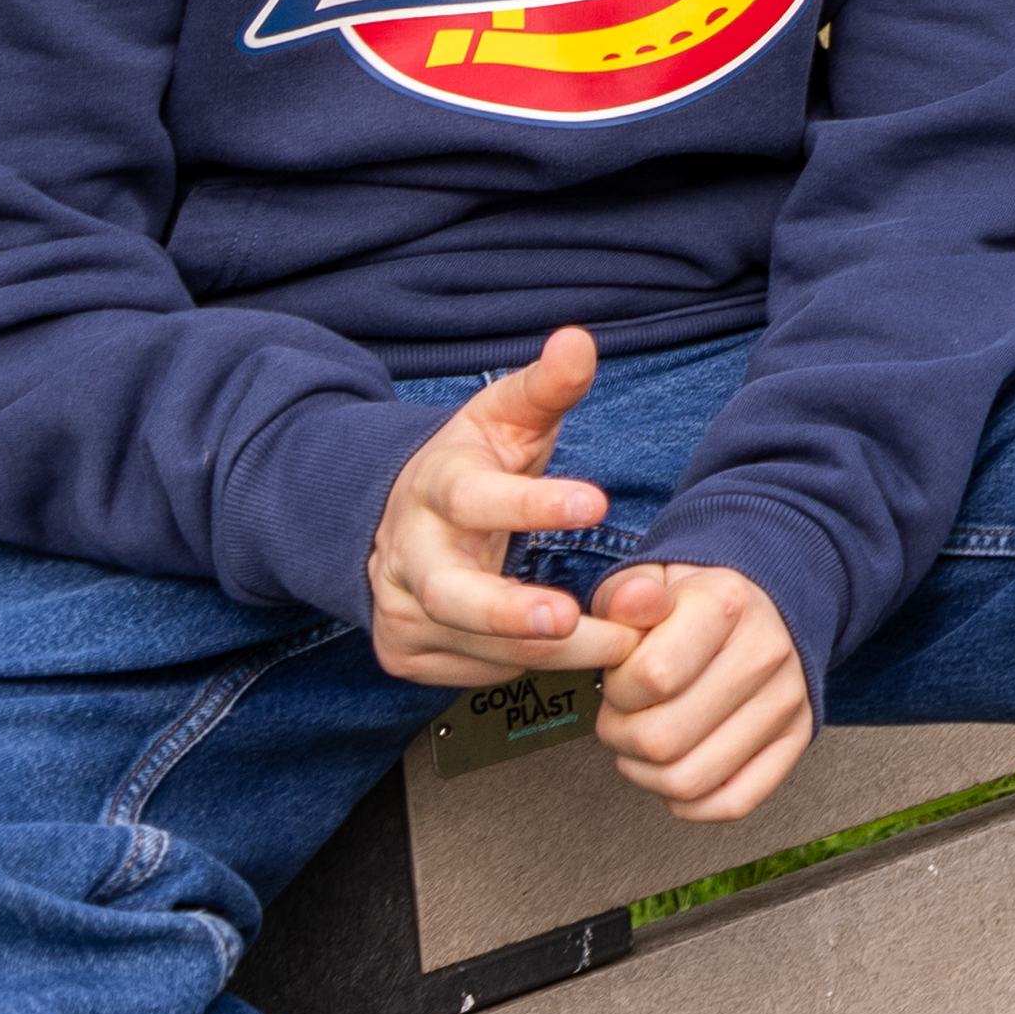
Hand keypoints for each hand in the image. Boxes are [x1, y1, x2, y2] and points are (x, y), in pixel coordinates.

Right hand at [368, 328, 626, 687]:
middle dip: (512, 612)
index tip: (594, 501)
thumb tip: (579, 341)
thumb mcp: (504, 418)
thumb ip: (548, 385)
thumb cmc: (468, 468)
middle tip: (572, 620)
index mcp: (434, 486)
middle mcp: (408, 552)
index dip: (532, 503)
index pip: (474, 496)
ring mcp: (401, 609)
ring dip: (554, 652)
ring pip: (478, 645)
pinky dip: (529, 667)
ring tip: (623, 645)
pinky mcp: (407, 653)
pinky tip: (572, 653)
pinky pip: (477, 672)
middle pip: (452, 593)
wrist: (391, 522)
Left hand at [576, 558, 819, 820]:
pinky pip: (731, 803)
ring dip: (644, 772)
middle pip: (662, 739)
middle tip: (622, 714)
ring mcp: (786, 702)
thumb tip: (632, 604)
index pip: (651, 677)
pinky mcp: (796, 740)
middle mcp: (766, 653)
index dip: (615, 689)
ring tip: (643, 739)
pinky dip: (689, 802)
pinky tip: (675, 768)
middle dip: (620, 735)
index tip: (619, 676)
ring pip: (687, 780)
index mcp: (726, 603)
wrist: (762, 607)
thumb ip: (627, 595)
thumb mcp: (652, 580)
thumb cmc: (694, 602)